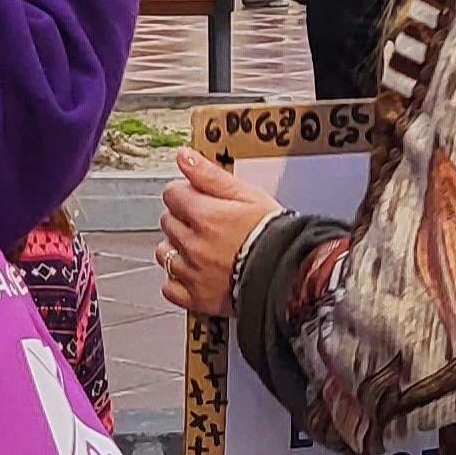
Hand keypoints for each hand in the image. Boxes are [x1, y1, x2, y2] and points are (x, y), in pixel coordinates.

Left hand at [157, 148, 281, 317]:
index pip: (171, 193)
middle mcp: (193, 245)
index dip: (186, 193)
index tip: (200, 199)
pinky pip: (170, 287)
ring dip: (177, 248)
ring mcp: (192, 273)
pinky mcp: (196, 298)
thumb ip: (210, 176)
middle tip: (209, 224)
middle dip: (183, 219)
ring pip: (164, 253)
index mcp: (204, 216)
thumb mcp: (247, 195)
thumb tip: (184, 156)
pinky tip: (196, 272)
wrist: (291, 276)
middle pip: (167, 221)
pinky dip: (178, 280)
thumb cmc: (274, 235)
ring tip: (202, 248)